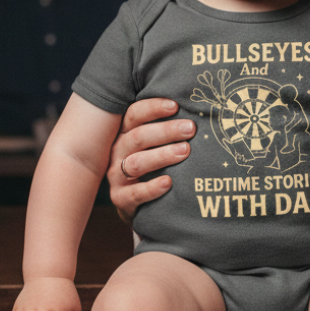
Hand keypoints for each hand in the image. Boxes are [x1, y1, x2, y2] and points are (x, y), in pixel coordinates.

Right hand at [106, 98, 194, 222]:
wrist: (137, 204)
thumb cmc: (152, 165)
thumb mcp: (152, 144)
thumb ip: (166, 129)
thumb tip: (193, 112)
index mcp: (125, 133)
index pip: (134, 115)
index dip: (153, 108)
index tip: (175, 106)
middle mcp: (117, 151)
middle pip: (138, 137)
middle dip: (165, 131)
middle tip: (190, 128)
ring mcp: (116, 176)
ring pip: (137, 163)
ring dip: (162, 155)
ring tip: (185, 151)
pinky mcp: (120, 198)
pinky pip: (135, 193)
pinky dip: (152, 188)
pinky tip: (169, 182)